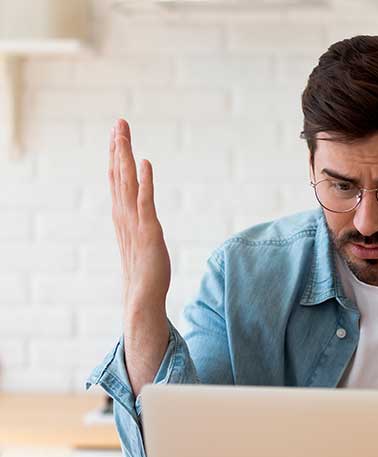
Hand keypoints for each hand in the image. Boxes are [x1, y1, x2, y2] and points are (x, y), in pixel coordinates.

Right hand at [109, 118, 170, 393]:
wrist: (144, 299)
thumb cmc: (146, 273)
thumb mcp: (141, 243)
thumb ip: (140, 227)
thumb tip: (143, 218)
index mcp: (123, 217)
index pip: (117, 182)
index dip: (116, 158)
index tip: (116, 136)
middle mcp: (125, 216)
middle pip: (119, 176)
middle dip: (118, 148)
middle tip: (119, 123)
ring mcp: (135, 223)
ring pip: (127, 183)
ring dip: (126, 157)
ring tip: (124, 133)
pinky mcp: (148, 232)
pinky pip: (146, 202)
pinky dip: (144, 182)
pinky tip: (145, 163)